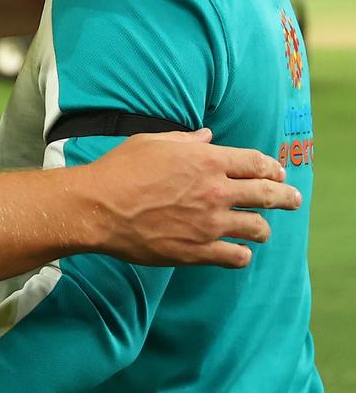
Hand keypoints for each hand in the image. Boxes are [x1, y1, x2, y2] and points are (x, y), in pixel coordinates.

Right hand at [87, 128, 300, 268]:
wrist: (99, 207)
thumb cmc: (121, 169)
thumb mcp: (153, 142)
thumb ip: (186, 140)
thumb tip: (207, 137)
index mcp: (206, 160)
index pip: (256, 162)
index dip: (272, 168)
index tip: (277, 173)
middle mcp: (215, 190)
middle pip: (267, 194)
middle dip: (286, 197)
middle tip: (293, 200)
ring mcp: (209, 223)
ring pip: (257, 227)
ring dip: (262, 227)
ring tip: (261, 229)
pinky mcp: (198, 251)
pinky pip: (236, 256)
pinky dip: (242, 253)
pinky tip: (238, 251)